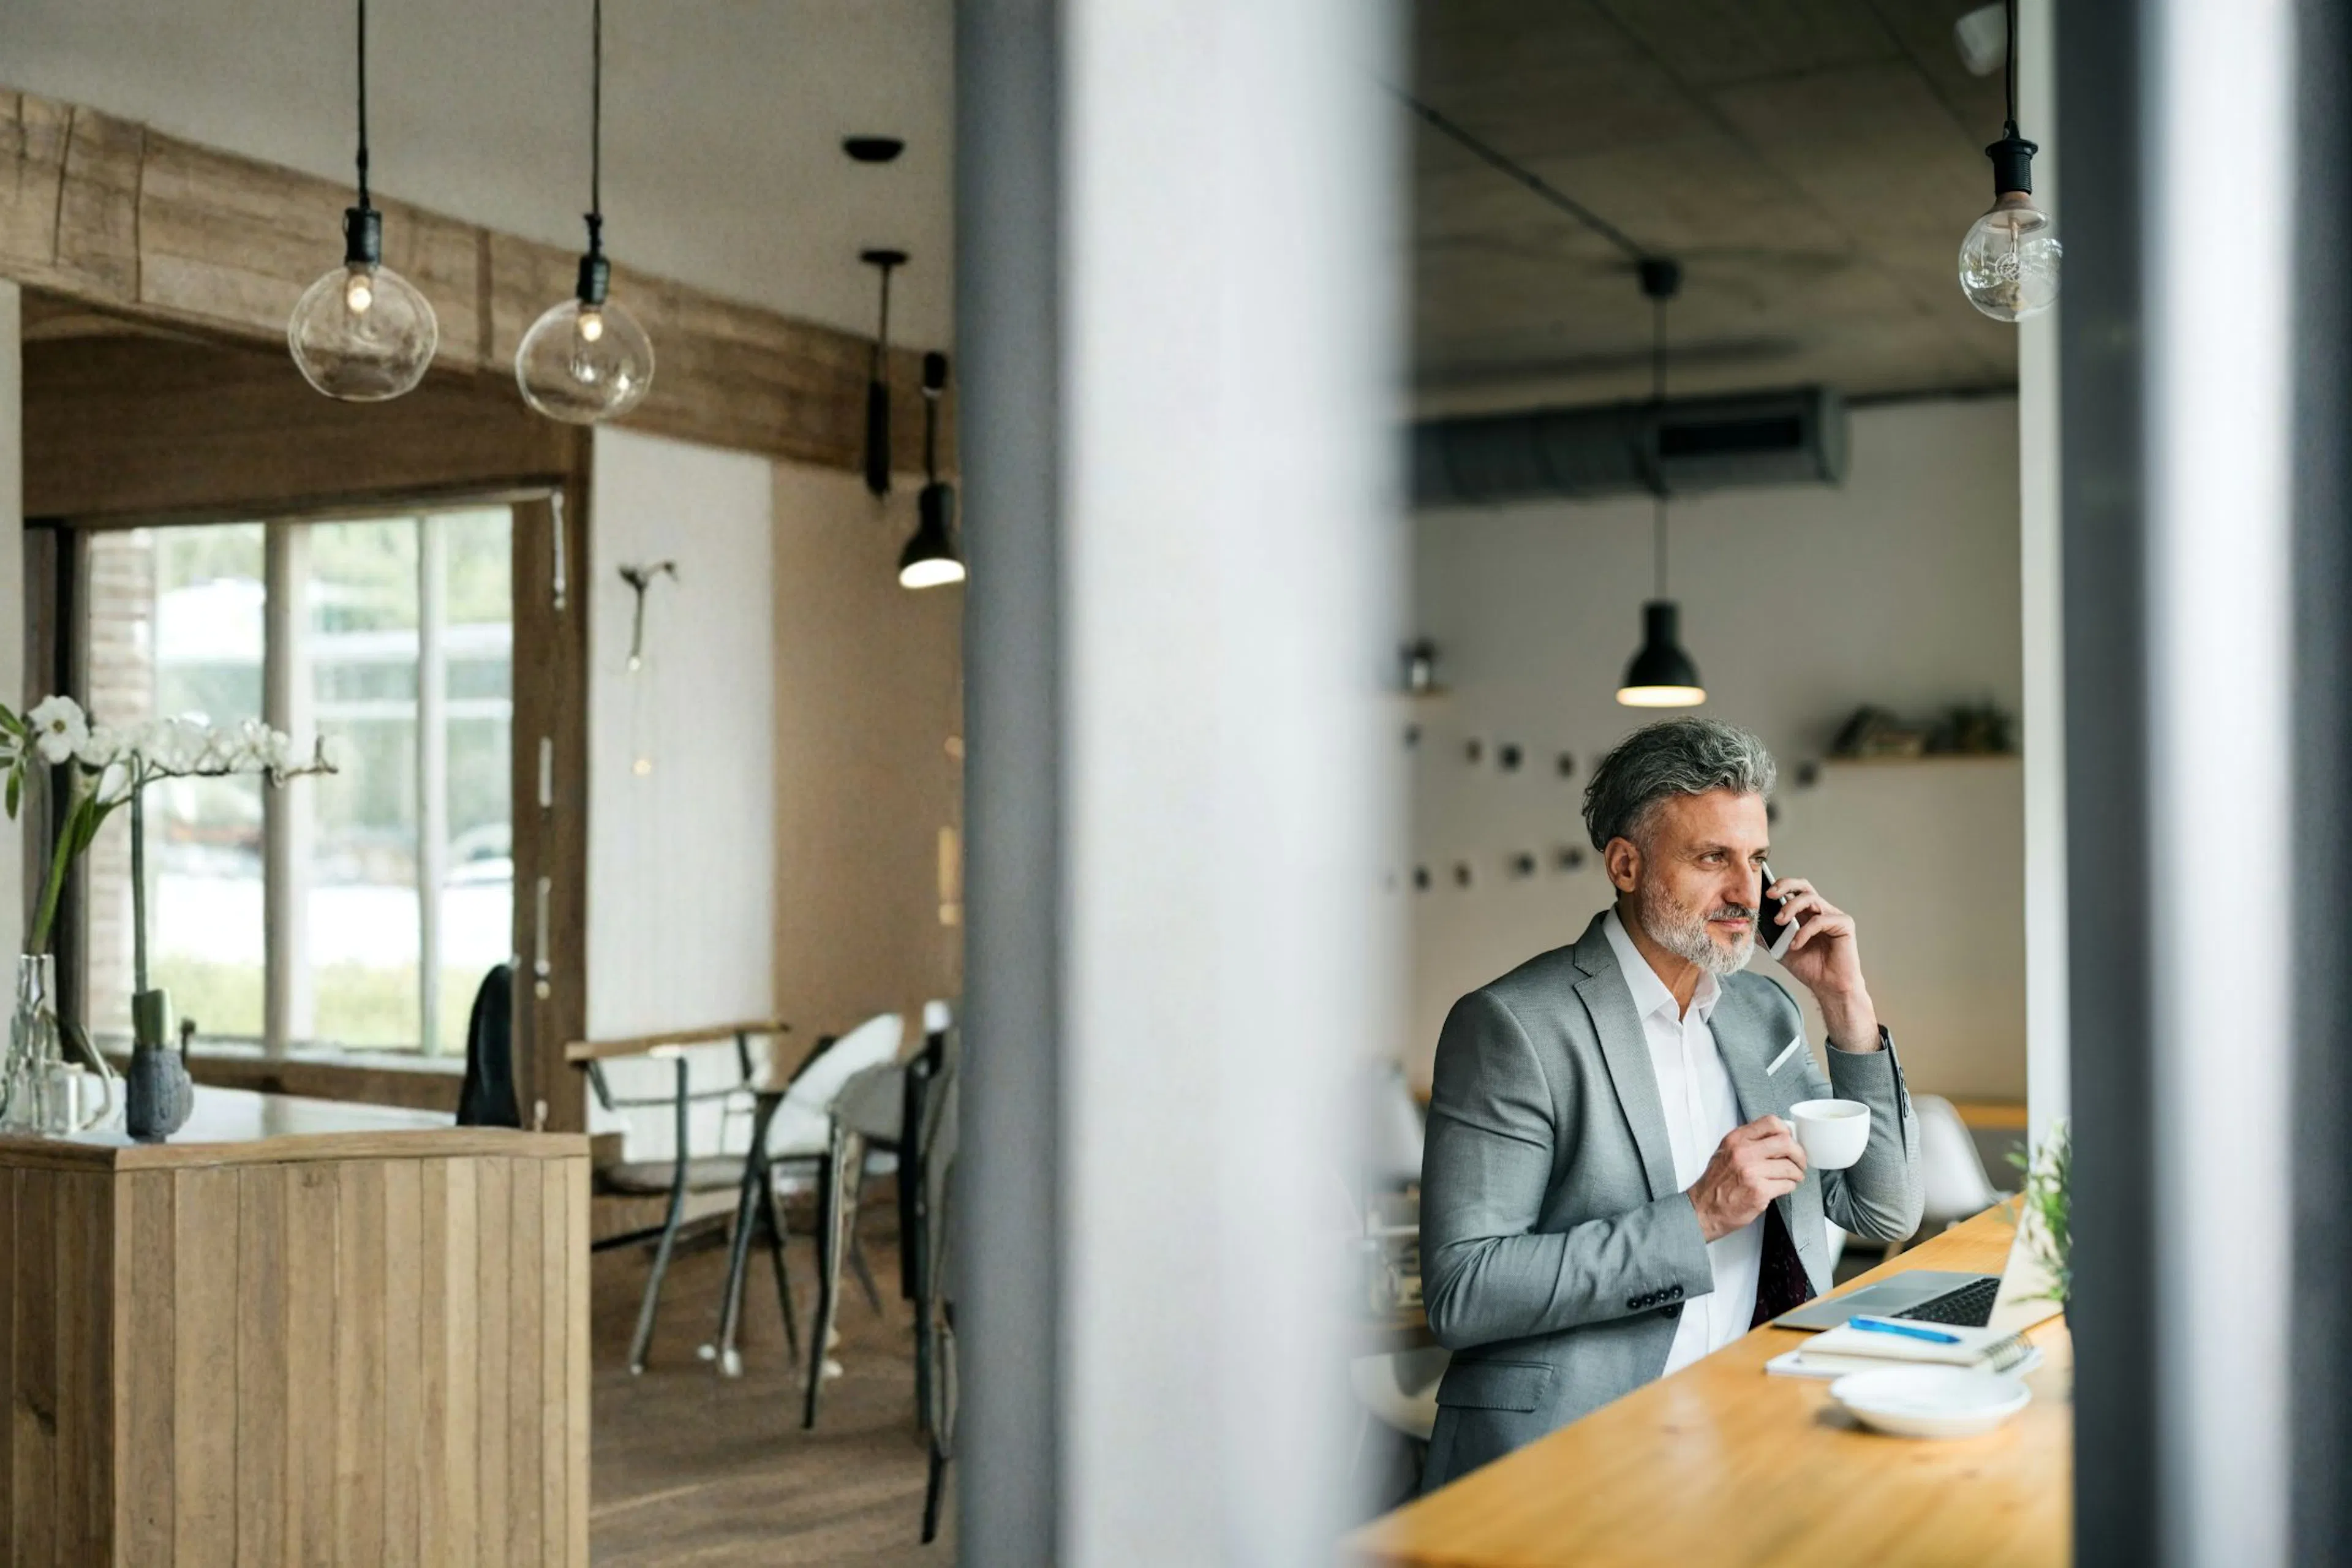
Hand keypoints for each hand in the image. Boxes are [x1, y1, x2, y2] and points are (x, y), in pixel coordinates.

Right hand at [1688, 1115, 1807, 1242]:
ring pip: (1789, 1167)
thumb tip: (1780, 1138)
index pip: (1771, 1122)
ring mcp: (1751, 1172)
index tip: (1790, 1141)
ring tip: (1793, 1178)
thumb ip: (1749, 1142)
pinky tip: (1783, 1188)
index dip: (1787, 1131)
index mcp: (1736, 1139)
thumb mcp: (1726, 1151)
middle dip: (1799, 1154)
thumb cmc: (1717, 1182)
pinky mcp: (1759, 1192)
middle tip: (1800, 1162)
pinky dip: (1789, 1187)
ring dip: (1796, 1174)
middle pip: (1786, 1142)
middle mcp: (1743, 1152)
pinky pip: (1786, 1185)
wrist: (1704, 1208)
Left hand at [1761, 874, 1878, 1049]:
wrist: (1829, 987)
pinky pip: (1820, 921)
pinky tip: (1795, 945)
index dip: (1778, 886)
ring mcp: (1833, 916)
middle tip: (1770, 895)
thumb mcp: (1782, 949)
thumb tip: (1748, 924)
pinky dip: (1804, 932)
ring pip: (1811, 899)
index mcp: (1806, 914)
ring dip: (1791, 907)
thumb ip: (1768, 936)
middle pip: (1804, 886)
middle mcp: (1820, 911)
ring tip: (1779, 922)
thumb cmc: (1810, 967)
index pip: (1792, 891)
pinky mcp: (1844, 924)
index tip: (1760, 891)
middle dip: (1785, 885)